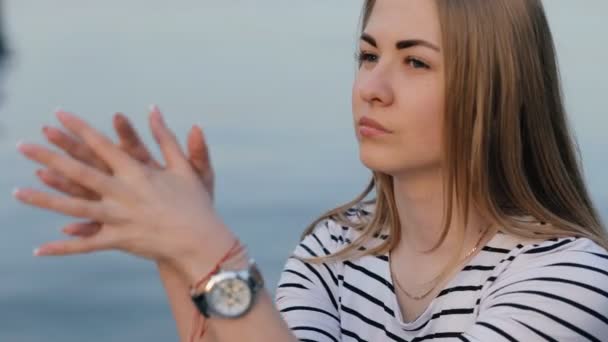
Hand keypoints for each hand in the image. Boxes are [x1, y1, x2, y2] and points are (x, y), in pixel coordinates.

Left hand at [15, 106, 235, 279]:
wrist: (201, 241)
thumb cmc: (196, 202)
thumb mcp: (185, 167)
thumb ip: (166, 137)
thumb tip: (154, 108)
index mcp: (138, 172)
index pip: (102, 145)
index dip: (78, 129)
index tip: (57, 115)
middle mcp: (123, 193)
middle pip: (79, 172)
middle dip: (49, 157)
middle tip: (22, 145)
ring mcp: (118, 218)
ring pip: (75, 207)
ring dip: (44, 200)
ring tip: (16, 192)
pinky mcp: (118, 240)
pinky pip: (87, 245)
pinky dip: (64, 247)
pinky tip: (40, 248)